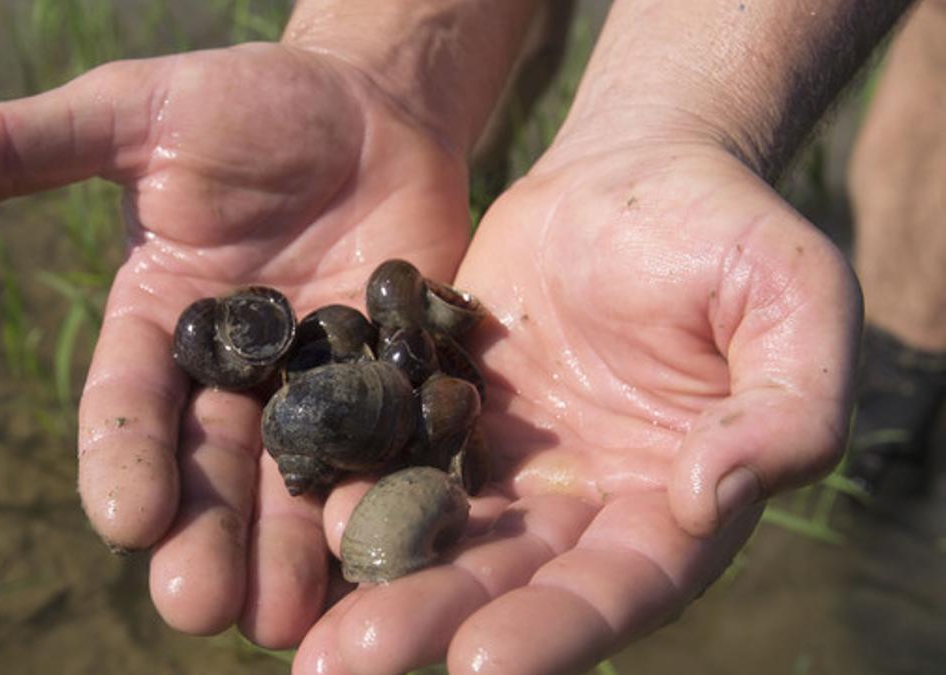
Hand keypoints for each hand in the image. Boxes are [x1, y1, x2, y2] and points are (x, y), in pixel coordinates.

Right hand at [0, 43, 472, 645]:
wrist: (369, 103)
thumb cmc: (244, 101)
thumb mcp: (135, 110)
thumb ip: (30, 143)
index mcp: (158, 326)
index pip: (129, 405)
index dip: (124, 460)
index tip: (125, 520)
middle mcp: (232, 376)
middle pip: (211, 469)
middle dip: (204, 537)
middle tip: (199, 607)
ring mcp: (318, 385)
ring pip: (298, 480)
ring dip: (289, 550)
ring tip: (283, 618)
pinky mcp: (396, 382)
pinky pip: (394, 446)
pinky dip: (388, 493)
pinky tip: (387, 547)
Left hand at [294, 139, 859, 673]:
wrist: (633, 166)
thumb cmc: (728, 229)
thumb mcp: (793, 298)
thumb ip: (787, 407)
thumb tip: (710, 497)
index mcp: (679, 500)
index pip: (623, 585)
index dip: (560, 628)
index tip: (483, 665)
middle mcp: (588, 502)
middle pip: (512, 579)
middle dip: (436, 620)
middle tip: (352, 665)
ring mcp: (512, 462)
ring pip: (444, 533)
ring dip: (380, 579)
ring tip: (311, 635)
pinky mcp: (451, 411)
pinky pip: (400, 457)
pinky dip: (356, 487)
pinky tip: (301, 514)